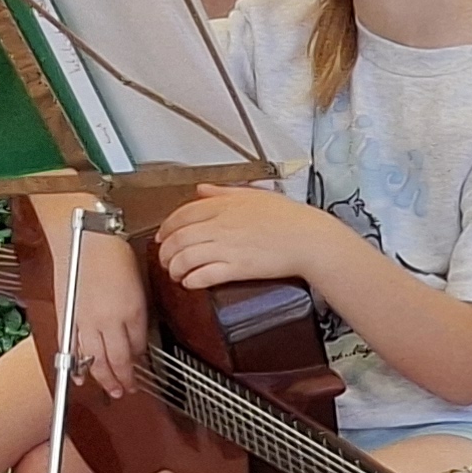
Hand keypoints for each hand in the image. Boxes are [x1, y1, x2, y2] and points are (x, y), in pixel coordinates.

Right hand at [51, 224, 149, 398]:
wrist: (85, 235)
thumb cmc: (112, 251)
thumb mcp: (137, 282)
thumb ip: (136, 311)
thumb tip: (134, 331)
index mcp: (132, 310)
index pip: (139, 345)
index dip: (140, 359)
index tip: (142, 366)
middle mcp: (110, 319)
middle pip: (118, 359)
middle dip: (124, 378)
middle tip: (128, 390)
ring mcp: (86, 320)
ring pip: (96, 359)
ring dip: (105, 378)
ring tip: (112, 390)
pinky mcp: (68, 316)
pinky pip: (73, 348)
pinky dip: (77, 364)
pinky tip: (80, 376)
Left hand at [152, 186, 345, 294]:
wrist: (309, 238)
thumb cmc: (289, 218)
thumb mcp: (254, 195)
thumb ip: (223, 192)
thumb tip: (202, 189)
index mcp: (224, 205)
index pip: (182, 214)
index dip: (167, 227)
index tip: (162, 236)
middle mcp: (221, 225)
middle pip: (178, 237)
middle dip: (165, 251)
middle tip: (164, 259)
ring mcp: (228, 247)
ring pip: (185, 257)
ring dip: (174, 267)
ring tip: (175, 273)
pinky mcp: (237, 268)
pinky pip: (204, 275)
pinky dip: (192, 280)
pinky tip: (191, 283)